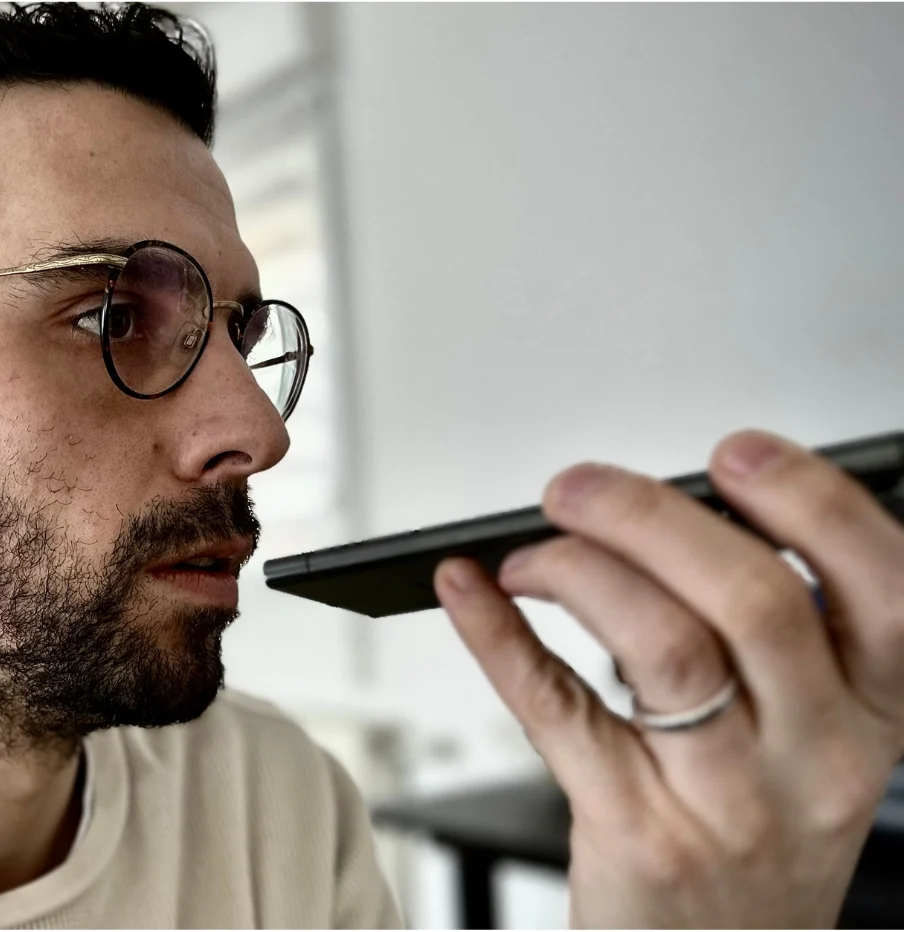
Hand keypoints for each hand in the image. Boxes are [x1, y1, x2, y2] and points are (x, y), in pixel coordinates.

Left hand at [434, 429, 903, 927]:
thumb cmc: (753, 834)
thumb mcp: (808, 742)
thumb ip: (777, 639)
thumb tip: (667, 513)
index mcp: (871, 714)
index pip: (886, 584)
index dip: (813, 502)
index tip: (734, 455)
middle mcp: (817, 757)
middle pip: (753, 598)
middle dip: (652, 516)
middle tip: (577, 487)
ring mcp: (731, 801)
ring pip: (664, 644)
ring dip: (578, 570)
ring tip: (530, 552)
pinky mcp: (641, 832)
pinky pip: (558, 710)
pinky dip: (500, 635)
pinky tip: (468, 591)